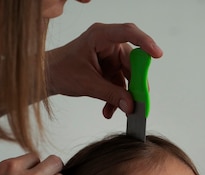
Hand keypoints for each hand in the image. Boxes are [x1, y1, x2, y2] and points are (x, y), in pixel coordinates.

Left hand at [46, 23, 162, 118]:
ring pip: (127, 75)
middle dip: (136, 83)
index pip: (128, 33)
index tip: (157, 55)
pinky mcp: (107, 69)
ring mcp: (108, 56)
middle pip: (132, 61)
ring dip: (124, 95)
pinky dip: (116, 98)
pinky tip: (109, 110)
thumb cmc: (61, 71)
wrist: (47, 78)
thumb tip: (130, 106)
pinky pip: (119, 84)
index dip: (145, 42)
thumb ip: (110, 94)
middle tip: (140, 102)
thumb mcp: (87, 84)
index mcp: (101, 36)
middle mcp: (108, 43)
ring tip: (121, 111)